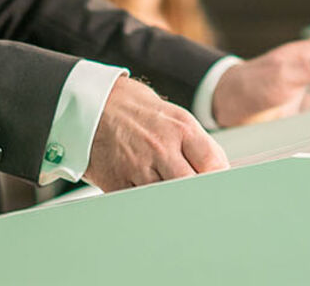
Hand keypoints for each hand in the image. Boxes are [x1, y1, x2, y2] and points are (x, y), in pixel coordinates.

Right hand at [83, 75, 227, 190]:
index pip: (214, 163)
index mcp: (181, 127)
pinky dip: (147, 204)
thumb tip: (216, 170)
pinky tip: (146, 194)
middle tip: (195, 196)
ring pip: (168, 198)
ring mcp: (139, 165)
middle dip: (197, 192)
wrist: (90, 105)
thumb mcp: (173, 116)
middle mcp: (161, 146)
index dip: (219, 178)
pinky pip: (140, 203)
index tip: (216, 185)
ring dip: (172, 200)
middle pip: (192, 185)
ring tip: (169, 194)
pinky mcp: (118, 181)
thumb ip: (194, 143)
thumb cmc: (135, 110)